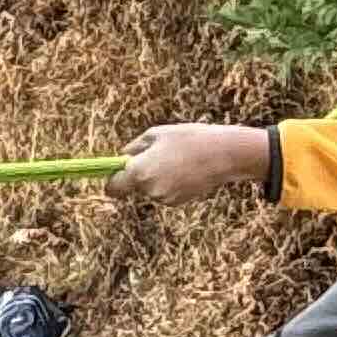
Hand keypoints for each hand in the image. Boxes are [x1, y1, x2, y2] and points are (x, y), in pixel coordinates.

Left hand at [106, 123, 266, 208]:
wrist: (224, 155)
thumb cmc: (189, 139)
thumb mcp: (157, 134)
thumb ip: (134, 148)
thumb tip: (122, 157)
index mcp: (139, 172)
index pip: (113, 187)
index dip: (112, 180)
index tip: (115, 172)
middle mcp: (149, 190)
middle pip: (133, 186)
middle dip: (139, 174)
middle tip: (158, 155)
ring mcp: (164, 199)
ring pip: (150, 188)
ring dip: (157, 177)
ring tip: (177, 159)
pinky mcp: (178, 202)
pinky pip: (165, 192)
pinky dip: (170, 183)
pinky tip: (186, 170)